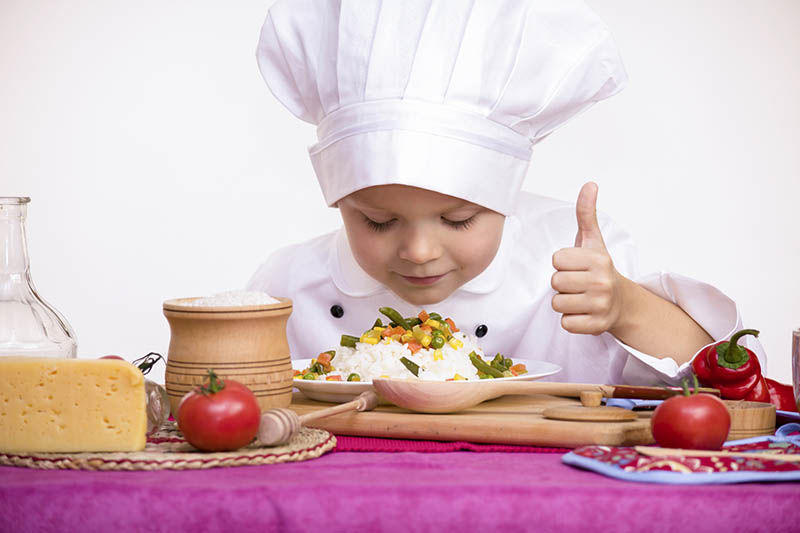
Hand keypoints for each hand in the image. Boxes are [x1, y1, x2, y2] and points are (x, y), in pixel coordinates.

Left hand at [551, 182, 624, 334]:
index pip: (556, 260)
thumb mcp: (593, 240)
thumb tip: (590, 184)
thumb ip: (586, 213)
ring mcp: (601, 305)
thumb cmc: (599, 269)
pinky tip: (584, 312)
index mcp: (598, 259)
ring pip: (557, 304)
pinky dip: (571, 320)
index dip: (562, 264)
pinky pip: (565, 323)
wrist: (623, 303)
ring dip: (565, 302)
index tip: (577, 266)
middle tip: (578, 283)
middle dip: (562, 284)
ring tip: (581, 297)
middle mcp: (602, 282)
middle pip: (555, 282)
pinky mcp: (597, 326)